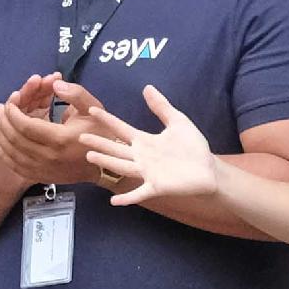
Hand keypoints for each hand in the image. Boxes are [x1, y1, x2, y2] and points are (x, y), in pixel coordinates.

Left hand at [0, 74, 107, 190]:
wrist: (108, 164)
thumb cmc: (101, 132)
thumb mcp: (92, 108)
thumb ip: (74, 93)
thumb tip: (55, 83)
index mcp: (60, 139)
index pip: (26, 126)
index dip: (13, 113)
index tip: (10, 102)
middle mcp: (49, 157)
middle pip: (15, 139)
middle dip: (4, 122)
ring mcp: (45, 170)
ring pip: (13, 154)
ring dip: (1, 136)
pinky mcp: (44, 177)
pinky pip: (18, 167)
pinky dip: (6, 154)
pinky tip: (2, 142)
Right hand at [79, 85, 219, 205]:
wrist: (208, 170)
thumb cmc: (193, 148)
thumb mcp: (178, 122)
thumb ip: (161, 107)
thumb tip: (147, 87)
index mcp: (145, 141)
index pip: (121, 128)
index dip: (107, 119)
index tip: (92, 109)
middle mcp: (141, 157)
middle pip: (115, 148)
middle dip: (99, 142)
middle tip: (80, 136)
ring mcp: (147, 173)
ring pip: (122, 166)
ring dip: (107, 163)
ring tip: (90, 157)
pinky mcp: (156, 187)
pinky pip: (139, 194)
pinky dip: (127, 198)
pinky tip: (113, 201)